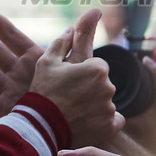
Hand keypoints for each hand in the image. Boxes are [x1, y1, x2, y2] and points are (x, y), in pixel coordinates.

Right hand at [30, 14, 121, 147]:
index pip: (97, 65)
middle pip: (102, 83)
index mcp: (97, 68)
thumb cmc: (43, 93)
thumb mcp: (47, 63)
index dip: (82, 73)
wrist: (41, 127)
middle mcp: (108, 87)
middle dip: (89, 87)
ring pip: (105, 101)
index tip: (69, 81)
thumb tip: (70, 28)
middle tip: (69, 96)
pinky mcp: (109, 127)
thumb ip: (62, 43)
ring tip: (74, 111)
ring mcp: (109, 108)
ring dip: (94, 104)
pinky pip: (115, 120)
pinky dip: (105, 121)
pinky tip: (89, 121)